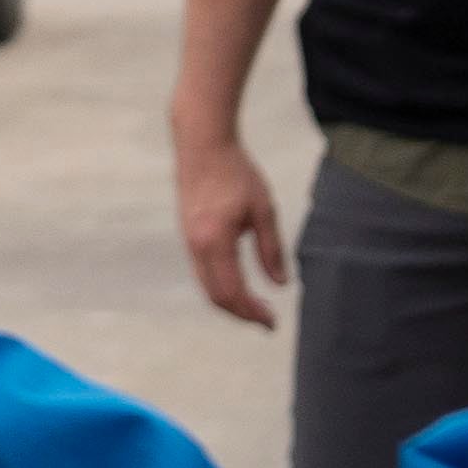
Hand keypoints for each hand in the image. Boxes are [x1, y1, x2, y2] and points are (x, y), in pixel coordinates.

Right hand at [177, 132, 291, 328]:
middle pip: (216, 296)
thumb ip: (271, 249)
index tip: (273, 323)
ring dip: (230, 302)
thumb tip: (280, 284)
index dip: (253, 313)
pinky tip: (239, 283)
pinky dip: (220, 286)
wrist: (203, 144)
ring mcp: (188, 240)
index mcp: (215, 241)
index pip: (233, 292)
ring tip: (256, 307)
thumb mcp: (263, 210)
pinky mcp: (188, 234)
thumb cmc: (236, 173)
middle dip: (241, 314)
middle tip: (267, 321)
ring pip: (206, 286)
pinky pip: (202, 272)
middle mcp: (196, 246)